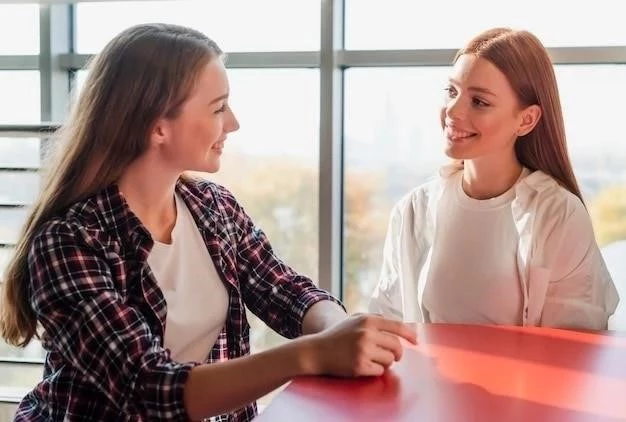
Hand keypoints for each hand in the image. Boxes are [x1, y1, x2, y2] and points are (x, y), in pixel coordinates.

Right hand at [302, 314, 416, 376]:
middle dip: (397, 353)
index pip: (397, 326)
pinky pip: (380, 371)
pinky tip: (365, 365)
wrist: (318, 350)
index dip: (409, 334)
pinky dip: (376, 370)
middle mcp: (366, 334)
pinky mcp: (359, 366)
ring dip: (385, 361)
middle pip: (396, 346)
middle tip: (393, 356)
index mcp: (368, 320)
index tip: (416, 341)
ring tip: (372, 358)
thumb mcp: (356, 319)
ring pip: (390, 360)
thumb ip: (376, 320)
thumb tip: (401, 326)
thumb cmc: (339, 335)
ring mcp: (363, 350)